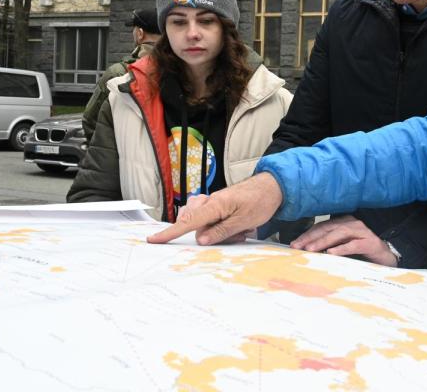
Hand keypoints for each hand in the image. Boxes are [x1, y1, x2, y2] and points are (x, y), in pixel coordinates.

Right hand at [147, 173, 281, 244]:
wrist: (272, 186)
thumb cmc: (261, 201)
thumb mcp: (244, 221)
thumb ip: (222, 231)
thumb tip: (201, 240)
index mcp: (215, 205)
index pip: (188, 222)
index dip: (170, 233)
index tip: (154, 239)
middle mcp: (210, 202)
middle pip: (197, 227)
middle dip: (214, 236)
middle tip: (238, 235)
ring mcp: (213, 203)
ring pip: (204, 224)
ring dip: (220, 232)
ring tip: (241, 230)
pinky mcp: (218, 205)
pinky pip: (211, 219)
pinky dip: (221, 226)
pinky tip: (238, 226)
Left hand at [290, 215, 397, 267]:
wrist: (385, 256)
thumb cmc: (362, 251)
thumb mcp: (343, 246)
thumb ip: (329, 245)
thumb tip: (308, 251)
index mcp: (343, 222)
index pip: (322, 226)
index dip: (308, 234)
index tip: (295, 243)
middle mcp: (352, 223)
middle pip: (328, 228)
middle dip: (311, 237)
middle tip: (298, 246)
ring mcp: (362, 231)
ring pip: (339, 233)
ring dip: (323, 241)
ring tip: (311, 249)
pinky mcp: (370, 242)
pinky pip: (354, 244)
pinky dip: (342, 248)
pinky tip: (332, 253)